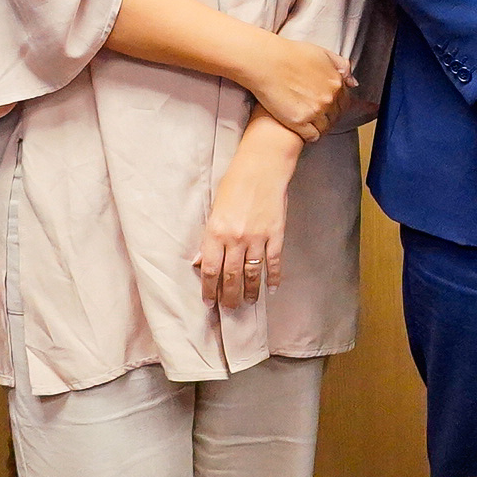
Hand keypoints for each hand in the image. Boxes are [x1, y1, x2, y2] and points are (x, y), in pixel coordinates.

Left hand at [194, 132, 294, 310]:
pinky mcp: (276, 234)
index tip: (209, 302)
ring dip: (250, 291)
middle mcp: (235, 238)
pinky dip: (273, 277)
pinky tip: (271, 289)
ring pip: (252, 273)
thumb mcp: (215, 209)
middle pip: (230, 276)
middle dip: (229, 296)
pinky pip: (274, 261)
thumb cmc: (235, 183)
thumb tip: (201, 262)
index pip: (210, 269)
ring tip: (249, 302)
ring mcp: (257, 237)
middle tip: (229, 309)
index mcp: (216, 232)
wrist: (262, 167)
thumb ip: (209, 238)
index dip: (209, 289)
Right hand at [239, 28, 358, 141]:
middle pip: (336, 116)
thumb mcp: (322, 53)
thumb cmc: (289, 54)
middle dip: (328, 116)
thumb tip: (352, 82)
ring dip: (319, 126)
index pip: (345, 102)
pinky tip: (301, 128)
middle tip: (314, 114)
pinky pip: (312, 136)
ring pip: (325, 128)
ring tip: (307, 122)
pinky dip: (308, 135)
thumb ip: (341, 66)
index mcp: (335, 82)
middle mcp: (328, 98)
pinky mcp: (299, 121)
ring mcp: (315, 111)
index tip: (326, 105)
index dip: (335, 104)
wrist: (266, 62)